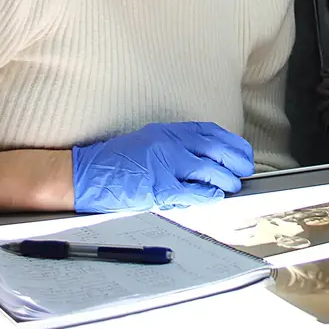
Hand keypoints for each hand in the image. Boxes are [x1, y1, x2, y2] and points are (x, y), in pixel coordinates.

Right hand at [71, 122, 254, 212]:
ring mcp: (163, 164)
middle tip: (245, 169)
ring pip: (208, 169)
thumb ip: (173, 148)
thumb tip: (206, 161)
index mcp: (165, 131)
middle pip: (214, 148)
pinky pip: (192, 191)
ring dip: (226, 179)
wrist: (83, 176)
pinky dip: (208, 194)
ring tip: (233, 185)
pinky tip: (216, 196)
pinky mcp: (157, 187)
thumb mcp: (146, 144)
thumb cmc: (113, 164)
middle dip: (235, 159)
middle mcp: (167, 143)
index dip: (231, 141)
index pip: (208, 131)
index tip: (242, 151)